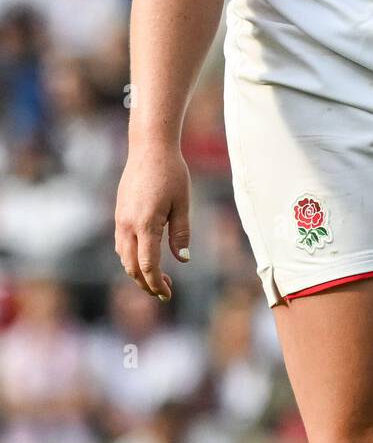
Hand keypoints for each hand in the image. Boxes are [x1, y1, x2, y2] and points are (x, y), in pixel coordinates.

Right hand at [115, 143, 190, 298]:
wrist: (150, 148)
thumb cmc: (171, 173)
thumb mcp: (182, 203)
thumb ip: (181, 233)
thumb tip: (182, 260)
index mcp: (145, 225)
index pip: (148, 266)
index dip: (157, 284)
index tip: (167, 295)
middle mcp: (128, 225)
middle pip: (132, 267)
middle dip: (146, 283)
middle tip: (165, 292)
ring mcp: (120, 219)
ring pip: (124, 256)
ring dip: (137, 271)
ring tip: (157, 277)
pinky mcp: (119, 213)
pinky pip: (121, 243)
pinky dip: (131, 257)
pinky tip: (146, 256)